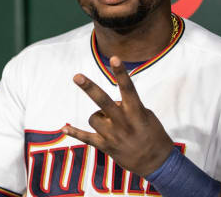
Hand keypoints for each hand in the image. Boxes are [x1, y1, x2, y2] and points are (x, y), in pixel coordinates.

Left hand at [62, 56, 173, 176]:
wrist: (156, 163)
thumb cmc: (152, 134)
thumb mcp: (146, 116)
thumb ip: (127, 106)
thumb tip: (109, 103)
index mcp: (136, 112)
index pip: (128, 88)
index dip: (121, 73)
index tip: (114, 58)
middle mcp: (124, 122)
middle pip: (103, 101)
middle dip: (89, 88)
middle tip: (76, 76)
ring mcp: (113, 135)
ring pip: (93, 117)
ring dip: (99, 118)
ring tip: (112, 125)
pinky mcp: (106, 147)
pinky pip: (85, 137)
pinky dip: (74, 132)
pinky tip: (64, 128)